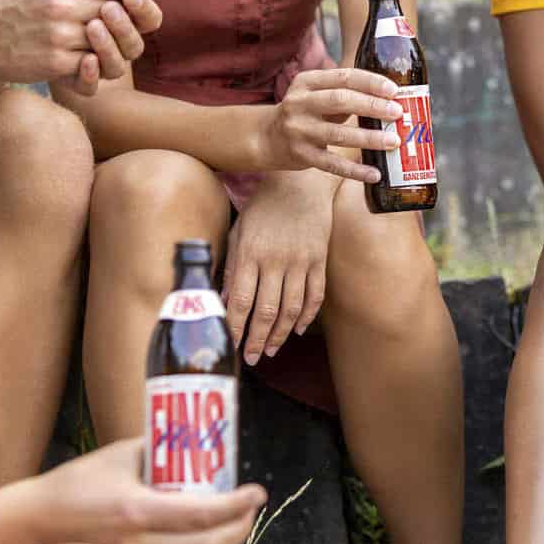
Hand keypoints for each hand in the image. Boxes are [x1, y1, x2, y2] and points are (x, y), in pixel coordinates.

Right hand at [0, 0, 162, 93]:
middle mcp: (61, 4)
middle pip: (119, 13)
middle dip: (124, 16)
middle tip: (118, 16)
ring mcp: (58, 35)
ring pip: (109, 40)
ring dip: (108, 40)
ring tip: (96, 34)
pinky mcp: (54, 63)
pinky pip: (92, 64)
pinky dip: (92, 61)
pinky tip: (80, 53)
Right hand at [26, 439, 263, 543]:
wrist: (35, 524)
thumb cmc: (76, 483)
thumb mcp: (120, 455)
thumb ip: (158, 448)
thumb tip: (192, 437)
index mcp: (136, 511)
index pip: (202, 514)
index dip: (237, 506)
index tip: (257, 492)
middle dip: (239, 530)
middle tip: (251, 509)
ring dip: (222, 542)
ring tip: (235, 520)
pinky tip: (203, 532)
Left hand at [225, 172, 336, 363]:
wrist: (300, 185)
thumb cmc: (262, 209)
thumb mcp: (239, 232)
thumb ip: (231, 268)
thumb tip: (224, 302)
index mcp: (250, 253)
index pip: (241, 301)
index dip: (236, 328)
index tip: (232, 345)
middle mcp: (275, 260)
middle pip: (266, 311)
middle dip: (257, 339)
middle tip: (252, 359)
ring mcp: (300, 261)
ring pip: (292, 309)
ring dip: (280, 334)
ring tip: (271, 349)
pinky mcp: (318, 260)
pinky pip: (315, 296)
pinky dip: (306, 317)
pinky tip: (296, 329)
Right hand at [258, 68, 400, 182]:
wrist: (266, 137)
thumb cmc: (304, 112)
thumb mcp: (315, 93)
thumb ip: (344, 92)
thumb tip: (388, 98)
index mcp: (307, 82)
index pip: (344, 77)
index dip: (371, 82)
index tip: (394, 90)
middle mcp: (299, 103)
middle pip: (341, 101)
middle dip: (373, 106)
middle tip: (397, 113)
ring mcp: (299, 130)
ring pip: (339, 134)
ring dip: (370, 138)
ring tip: (393, 141)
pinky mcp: (301, 155)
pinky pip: (332, 164)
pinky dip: (356, 171)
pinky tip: (375, 174)